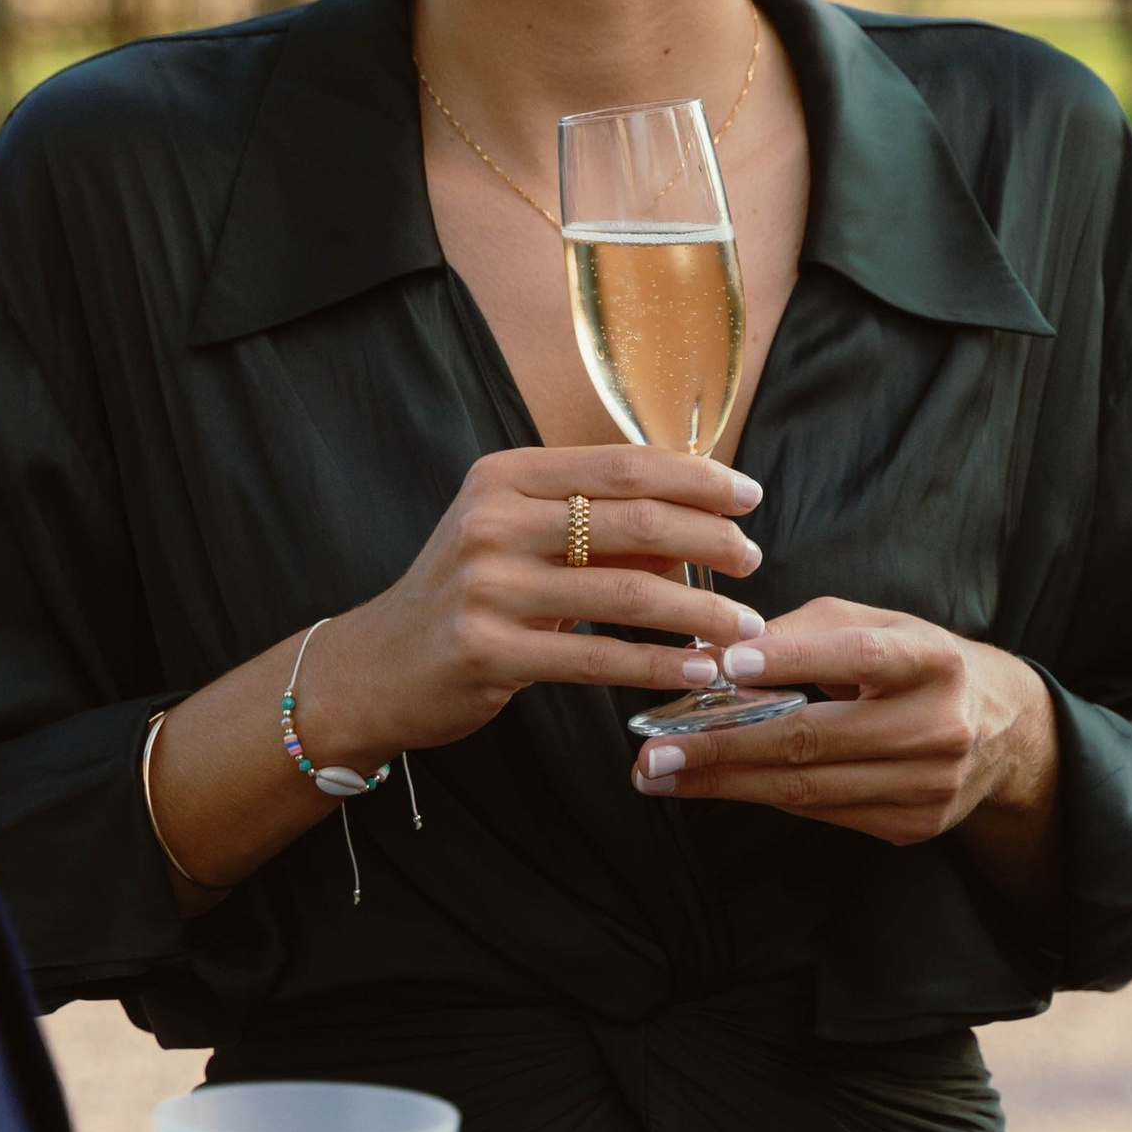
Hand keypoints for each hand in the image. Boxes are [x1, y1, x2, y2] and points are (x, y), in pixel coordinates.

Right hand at [295, 446, 771, 770]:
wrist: (377, 665)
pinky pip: (596, 656)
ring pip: (626, 589)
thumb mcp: (522, 541)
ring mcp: (487, 585)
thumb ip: (601, 528)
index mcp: (504, 475)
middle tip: (754, 560)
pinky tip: (699, 669)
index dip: (696, 476)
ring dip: (700, 610)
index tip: (748, 495)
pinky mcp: (487, 650)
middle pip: (633, 517)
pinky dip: (658, 662)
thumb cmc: (467, 595)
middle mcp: (492, 520)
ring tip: (746, 627)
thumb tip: (698, 527)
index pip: (622, 463)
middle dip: (711, 539)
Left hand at [631, 597, 1058, 878]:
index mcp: (932, 659)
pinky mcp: (912, 826)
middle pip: (816, 740)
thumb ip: (801, 631)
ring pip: (808, 788)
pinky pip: (821, 813)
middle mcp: (938, 727)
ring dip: (725, 783)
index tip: (724, 666)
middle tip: (655, 750)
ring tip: (661, 775)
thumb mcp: (875, 624)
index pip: (859, 657)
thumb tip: (712, 652)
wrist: (1001, 729)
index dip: (792, 659)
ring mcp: (928, 786)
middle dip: (724, 747)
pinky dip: (761, 796)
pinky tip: (713, 785)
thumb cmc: (917, 661)